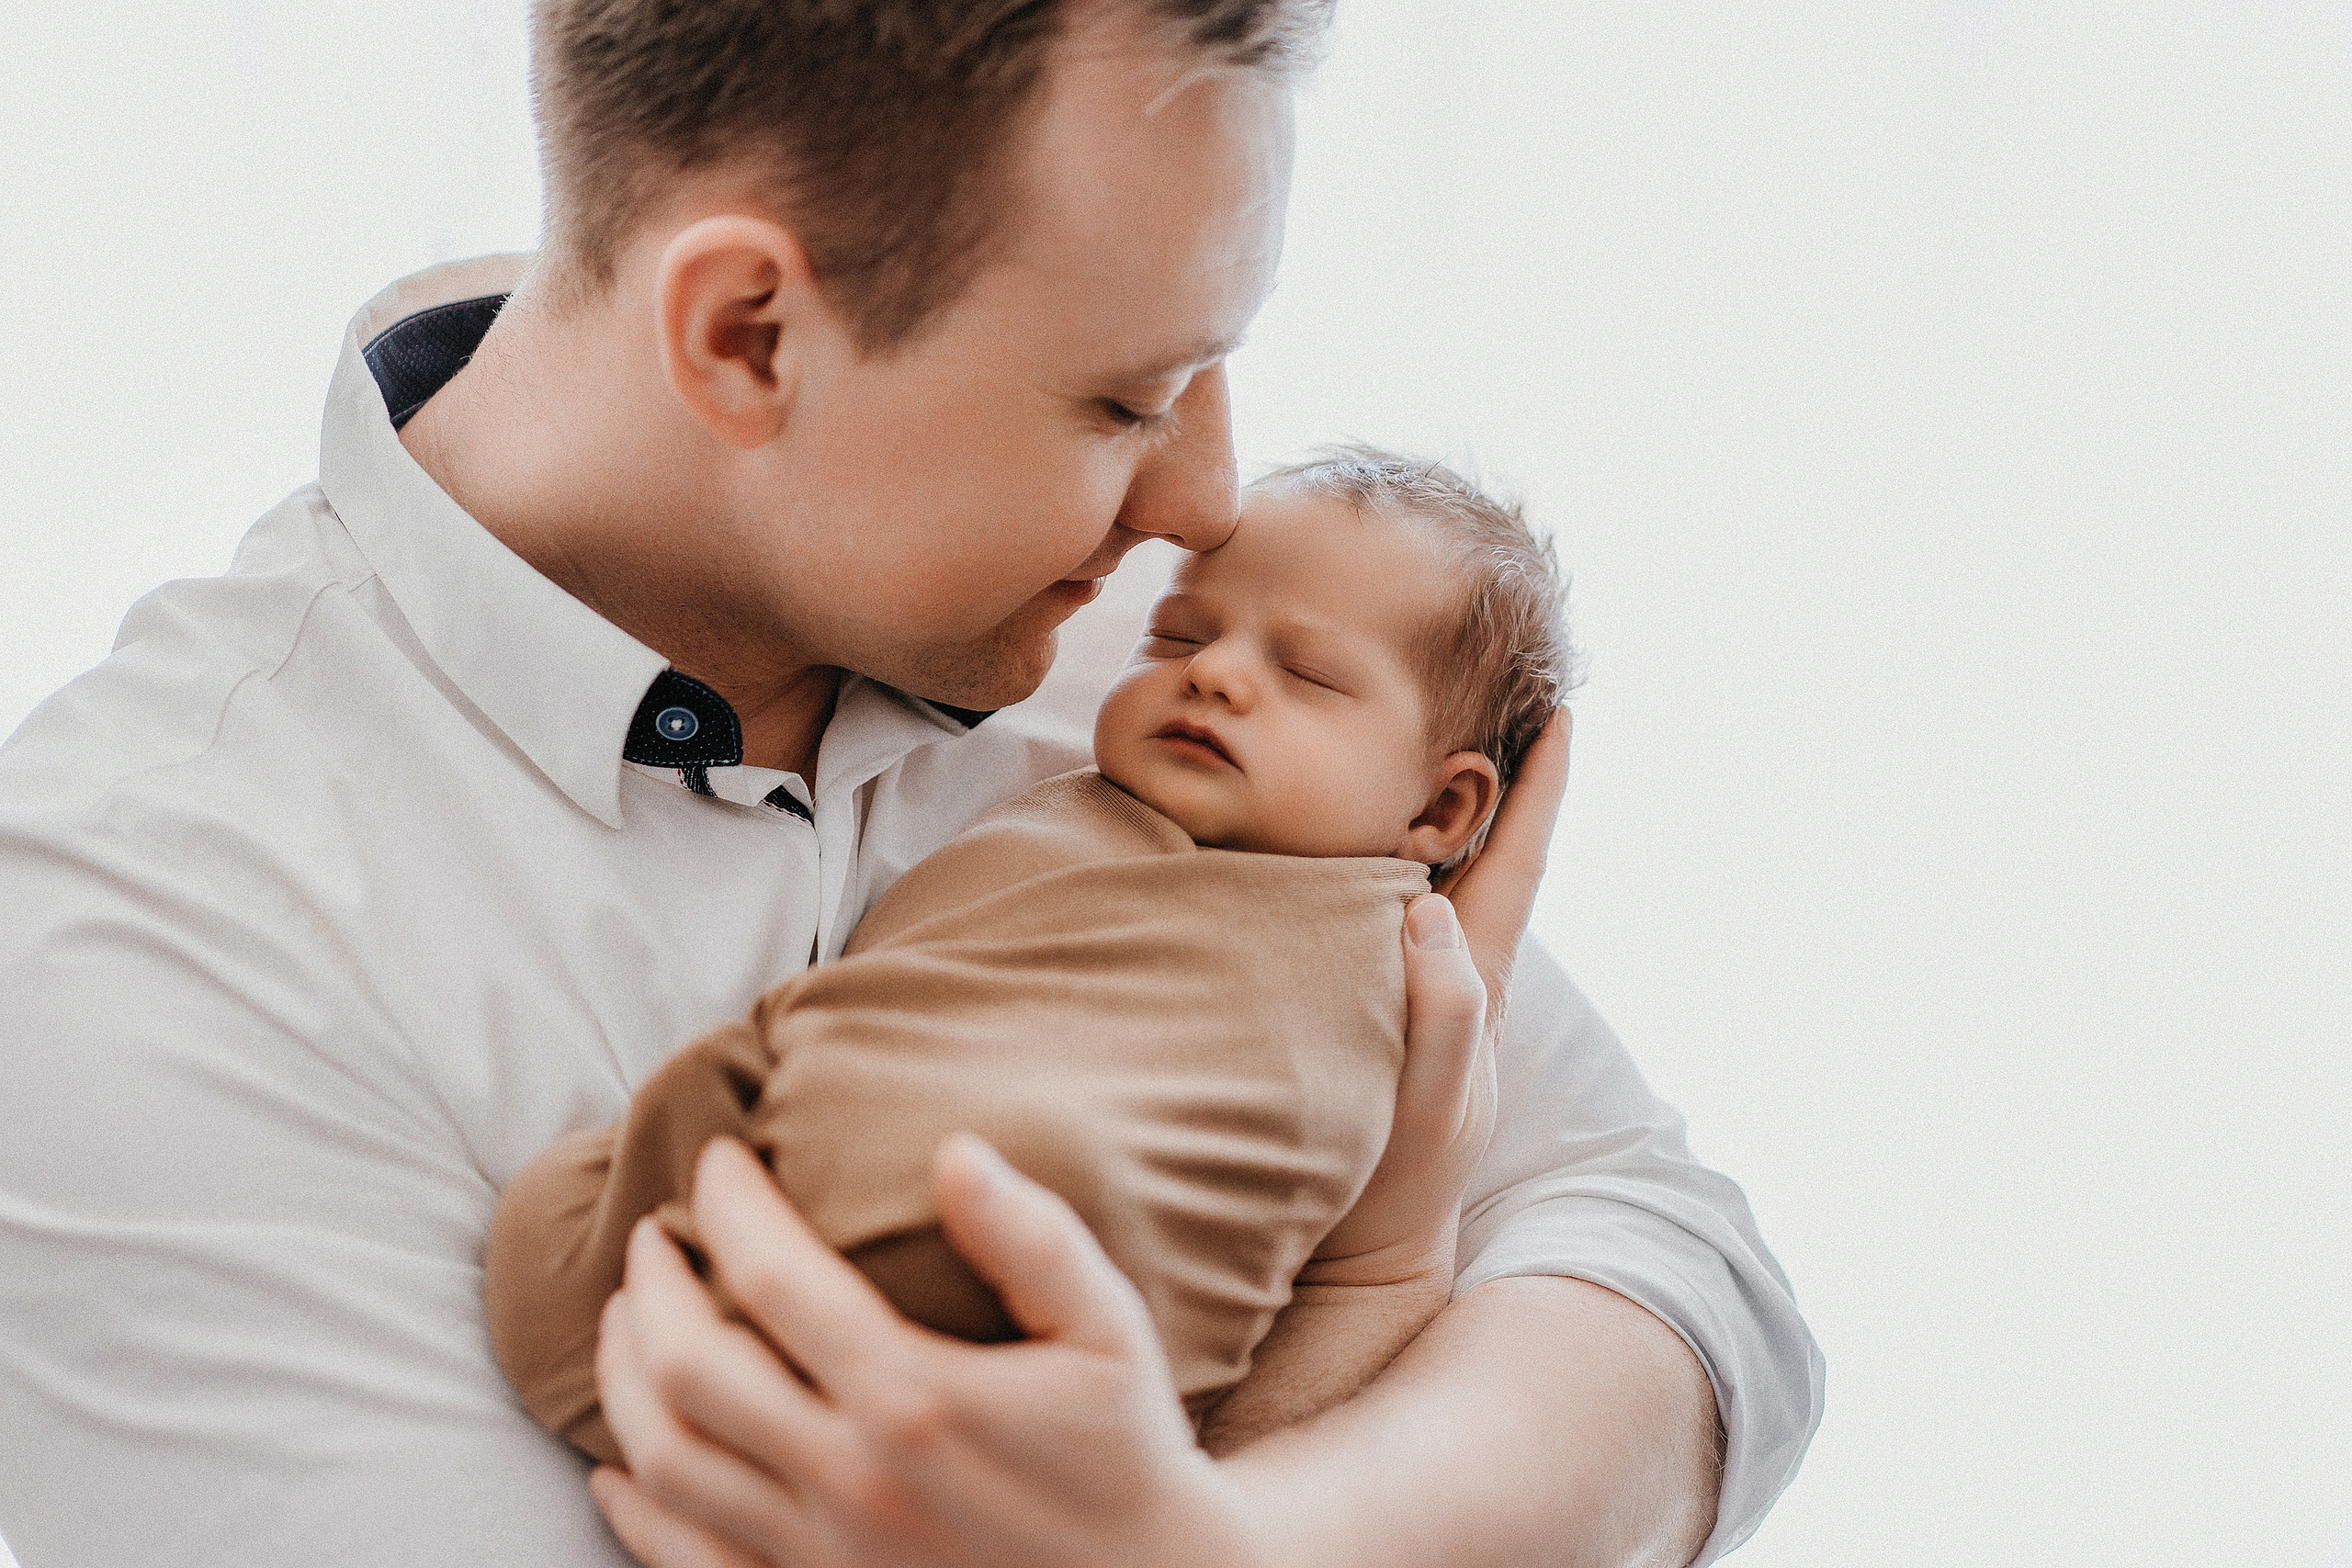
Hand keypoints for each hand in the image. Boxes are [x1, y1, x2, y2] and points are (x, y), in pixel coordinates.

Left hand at [590, 1134, 1264, 1567]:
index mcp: (916, 1398)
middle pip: (688, 1369)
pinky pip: (684, 1562)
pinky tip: (623, 1466)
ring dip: (623, 1380)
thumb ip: (1033, 1239)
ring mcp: (820, 1553)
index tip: (716, 1160)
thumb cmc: (1121, 1448)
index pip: (777, 1279)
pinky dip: (635, 1508)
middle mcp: (850, 1480)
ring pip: (667, 1461)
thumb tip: (953, 1150)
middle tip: (652, 1236)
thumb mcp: (1108, 1330)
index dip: (729, 1206)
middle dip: (650, 1287)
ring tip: (624, 1321)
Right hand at [1305, 711, 1570, 1287]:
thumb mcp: (1433, 1105)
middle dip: (1481, 770)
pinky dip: (1363, 859)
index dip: (1543, 787)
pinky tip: (1332, 829)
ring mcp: (1402, 989)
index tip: (1562, 713)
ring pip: (1419, 873)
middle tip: (1481, 687)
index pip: (1519, 862)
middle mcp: (1445, 971)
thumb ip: (1444, 1015)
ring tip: (1411, 732)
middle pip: (1473, 849)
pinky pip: (1366, 909)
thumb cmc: (1394, 1183)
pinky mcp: (1355, 1005)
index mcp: (1476, 978)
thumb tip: (1427, 907)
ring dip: (1422, 809)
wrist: (1349, 1252)